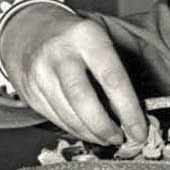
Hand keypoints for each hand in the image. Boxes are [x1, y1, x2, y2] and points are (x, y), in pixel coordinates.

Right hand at [0, 3, 146, 145]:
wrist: (30, 30)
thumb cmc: (78, 41)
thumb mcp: (100, 42)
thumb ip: (117, 74)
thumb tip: (135, 118)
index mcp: (87, 37)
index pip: (113, 79)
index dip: (129, 111)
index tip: (140, 133)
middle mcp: (60, 53)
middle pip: (83, 100)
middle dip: (104, 127)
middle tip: (119, 139)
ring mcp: (40, 73)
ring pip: (67, 115)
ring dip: (90, 133)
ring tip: (106, 138)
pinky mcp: (29, 91)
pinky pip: (55, 119)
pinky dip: (75, 130)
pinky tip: (87, 131)